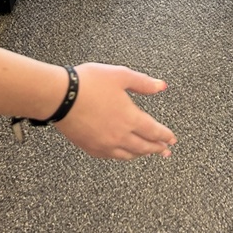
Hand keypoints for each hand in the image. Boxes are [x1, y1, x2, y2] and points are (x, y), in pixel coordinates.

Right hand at [56, 63, 175, 159]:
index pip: (154, 131)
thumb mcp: (121, 75)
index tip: (172, 140)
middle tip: (166, 151)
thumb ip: (143, 83)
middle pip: (143, 147)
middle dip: (157, 148)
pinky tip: (123, 153)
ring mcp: (104, 144)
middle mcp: (119, 136)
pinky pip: (111, 156)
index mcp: (130, 118)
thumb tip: (162, 87)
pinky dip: (122, 156)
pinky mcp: (90, 147)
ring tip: (147, 153)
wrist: (60, 96)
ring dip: (141, 154)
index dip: (165, 135)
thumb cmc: (89, 83)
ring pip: (128, 154)